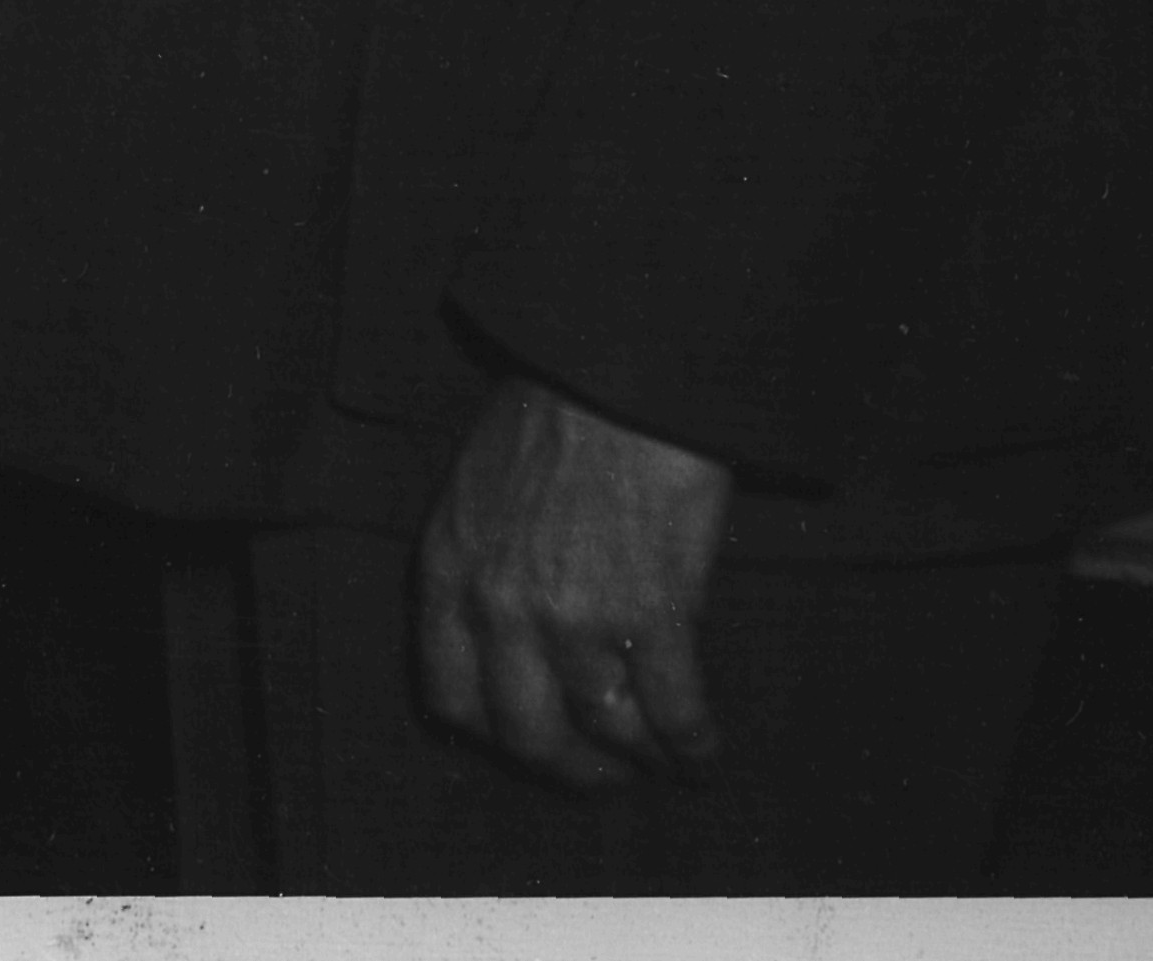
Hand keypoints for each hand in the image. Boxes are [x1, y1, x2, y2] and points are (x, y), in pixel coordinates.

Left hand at [412, 376, 733, 790]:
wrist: (618, 376)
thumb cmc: (550, 421)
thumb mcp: (474, 494)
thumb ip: (478, 572)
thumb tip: (504, 648)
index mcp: (449, 571)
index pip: (450, 696)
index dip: (493, 735)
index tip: (527, 744)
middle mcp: (501, 605)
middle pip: (527, 735)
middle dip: (570, 769)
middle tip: (604, 776)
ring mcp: (576, 616)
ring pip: (605, 734)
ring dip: (638, 761)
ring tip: (661, 762)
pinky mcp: (653, 612)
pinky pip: (673, 713)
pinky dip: (693, 748)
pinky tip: (703, 755)